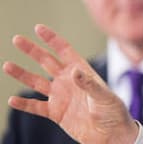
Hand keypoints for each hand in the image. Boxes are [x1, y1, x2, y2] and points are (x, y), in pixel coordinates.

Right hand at [3, 24, 138, 143]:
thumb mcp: (104, 96)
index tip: (38, 28)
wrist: (112, 134)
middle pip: (46, 61)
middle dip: (32, 50)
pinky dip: (24, 104)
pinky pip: (36, 107)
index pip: (64, 50)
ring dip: (22, 74)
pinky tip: (12, 99)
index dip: (52, 39)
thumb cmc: (113, 111)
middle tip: (17, 39)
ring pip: (37, 82)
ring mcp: (61, 96)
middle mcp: (68, 81)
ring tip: (7, 65)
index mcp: (82, 71)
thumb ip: (88, 84)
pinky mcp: (56, 113)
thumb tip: (74, 71)